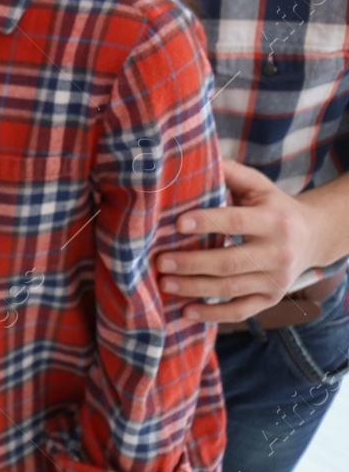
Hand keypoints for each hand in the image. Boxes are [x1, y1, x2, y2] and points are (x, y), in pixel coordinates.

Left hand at [158, 159, 325, 321]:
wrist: (312, 236)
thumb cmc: (271, 205)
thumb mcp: (257, 185)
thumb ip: (228, 172)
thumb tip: (188, 157)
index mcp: (273, 220)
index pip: (236, 222)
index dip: (207, 223)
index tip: (176, 224)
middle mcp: (278, 252)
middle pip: (229, 262)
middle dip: (191, 263)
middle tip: (159, 261)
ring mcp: (276, 280)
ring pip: (230, 289)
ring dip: (194, 288)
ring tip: (163, 284)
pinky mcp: (271, 298)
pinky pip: (240, 311)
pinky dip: (212, 314)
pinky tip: (186, 311)